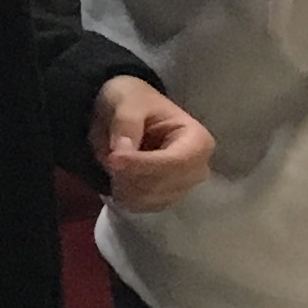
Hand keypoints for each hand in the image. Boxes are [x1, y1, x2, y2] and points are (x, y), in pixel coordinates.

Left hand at [92, 78, 214, 210]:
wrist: (129, 112)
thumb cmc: (134, 101)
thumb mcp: (127, 101)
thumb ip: (126, 123)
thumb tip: (121, 152)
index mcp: (198, 140)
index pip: (175, 163)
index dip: (142, 165)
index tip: (113, 159)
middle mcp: (197, 169)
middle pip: (162, 186)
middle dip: (130, 174)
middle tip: (109, 156)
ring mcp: (182, 187)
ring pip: (148, 200)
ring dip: (123, 184)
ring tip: (114, 161)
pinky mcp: (165, 199)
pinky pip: (140, 207)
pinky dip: (123, 194)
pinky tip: (118, 175)